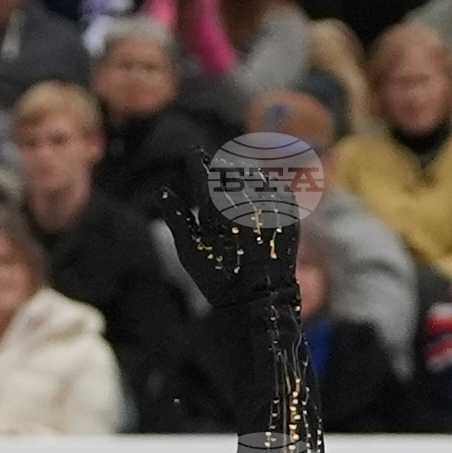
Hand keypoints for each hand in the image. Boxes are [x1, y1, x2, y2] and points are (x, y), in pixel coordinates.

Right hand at [158, 148, 300, 306]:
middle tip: (215, 162)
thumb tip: (163, 190)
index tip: (193, 152)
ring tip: (237, 173)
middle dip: (220, 165)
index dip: (196, 160)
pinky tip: (262, 191)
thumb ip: (177, 219)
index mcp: (217, 211)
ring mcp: (269, 209)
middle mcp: (245, 205)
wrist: (258, 300)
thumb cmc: (218, 279)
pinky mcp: (288, 217)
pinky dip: (269, 188)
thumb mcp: (190, 253)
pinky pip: (279, 191)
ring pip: (255, 178)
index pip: (204, 173)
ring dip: (244, 174)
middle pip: (230, 172)